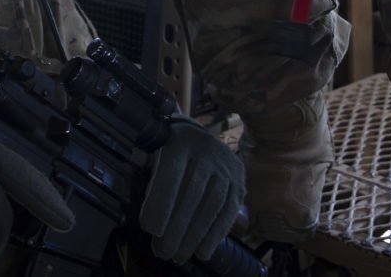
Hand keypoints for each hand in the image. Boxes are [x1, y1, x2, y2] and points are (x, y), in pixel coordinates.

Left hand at [139, 119, 245, 263]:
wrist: (198, 135)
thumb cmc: (170, 153)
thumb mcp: (156, 157)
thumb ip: (155, 186)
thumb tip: (153, 226)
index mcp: (179, 142)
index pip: (171, 174)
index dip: (161, 202)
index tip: (151, 230)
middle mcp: (206, 151)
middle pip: (192, 192)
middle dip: (177, 228)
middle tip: (163, 252)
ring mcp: (225, 164)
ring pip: (213, 203)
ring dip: (196, 235)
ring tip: (181, 255)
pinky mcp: (239, 179)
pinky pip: (230, 209)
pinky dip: (216, 233)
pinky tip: (203, 250)